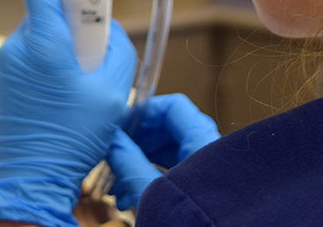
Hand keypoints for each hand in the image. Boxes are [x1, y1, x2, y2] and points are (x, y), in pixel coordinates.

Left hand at [0, 0, 136, 226]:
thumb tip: (106, 31)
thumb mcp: (112, 94)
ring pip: (36, 37)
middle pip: (44, 11)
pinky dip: (42, 65)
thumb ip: (116, 51)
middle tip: (90, 43)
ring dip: (56, 47)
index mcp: (42, 42)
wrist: (28, 181)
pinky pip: (24, 59)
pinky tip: (56, 96)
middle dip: (70, 19)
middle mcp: (15, 47)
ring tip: (74, 82)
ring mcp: (1, 65)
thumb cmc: (70, 140)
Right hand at [107, 93, 220, 210]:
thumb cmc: (193, 226)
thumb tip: (112, 140)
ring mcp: (208, 175)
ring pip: (169, 154)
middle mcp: (210, 155)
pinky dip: (150, 178)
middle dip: (137, 141)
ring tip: (117, 185)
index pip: (174, 107)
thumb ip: (129, 163)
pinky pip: (174, 174)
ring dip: (139, 161)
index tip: (119, 124)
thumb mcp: (152, 193)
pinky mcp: (202, 193)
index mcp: (204, 146)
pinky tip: (128, 197)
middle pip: (169, 130)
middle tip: (112, 153)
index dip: (144, 112)